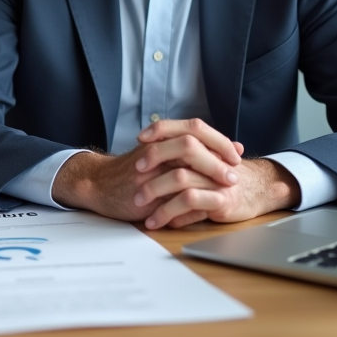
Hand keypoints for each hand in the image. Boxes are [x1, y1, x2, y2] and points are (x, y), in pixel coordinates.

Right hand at [53, 118, 244, 219]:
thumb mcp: (166, 155)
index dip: (219, 141)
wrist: (100, 184)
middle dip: (216, 160)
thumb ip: (198, 150)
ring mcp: (148, 169)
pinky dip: (190, 201)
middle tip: (232, 176)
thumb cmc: (136, 171)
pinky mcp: (142, 190)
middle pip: (191, 143)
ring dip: (207, 179)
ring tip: (224, 191)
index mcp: (163, 137)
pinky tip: (204, 207)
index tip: (236, 155)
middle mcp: (156, 148)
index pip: (196, 128)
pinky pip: (170, 195)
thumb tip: (236, 147)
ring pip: (181, 169)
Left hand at [134, 119, 295, 226]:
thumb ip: (183, 153)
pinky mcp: (221, 200)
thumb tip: (149, 147)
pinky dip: (172, 212)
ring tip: (139, 205)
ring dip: (156, 191)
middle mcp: (214, 158)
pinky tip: (160, 220)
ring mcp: (217, 179)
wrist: (261, 191)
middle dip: (154, 160)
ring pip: (181, 179)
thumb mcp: (205, 159)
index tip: (140, 139)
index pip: (183, 128)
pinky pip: (192, 203)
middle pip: (181, 149)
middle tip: (134, 175)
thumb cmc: (225, 176)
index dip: (161, 130)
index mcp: (208, 144)